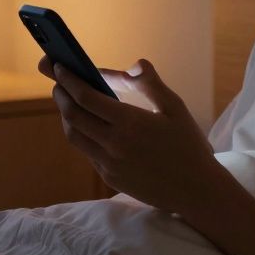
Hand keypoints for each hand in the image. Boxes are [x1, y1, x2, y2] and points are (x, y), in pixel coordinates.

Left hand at [37, 55, 233, 215]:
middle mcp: (114, 144)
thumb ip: (150, 83)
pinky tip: (87, 126)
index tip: (60, 67)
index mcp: (130, 122)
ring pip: (74, 136)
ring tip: (69, 102)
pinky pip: (87, 152)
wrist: (195, 190)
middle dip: (61, 95)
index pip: (85, 97)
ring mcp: (109, 164)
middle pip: (72, 116)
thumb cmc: (188, 145)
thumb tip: (134, 64)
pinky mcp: (109, 178)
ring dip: (66, 116)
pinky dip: (81, 134)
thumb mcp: (175, 107)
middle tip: (59, 82)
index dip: (69, 79)